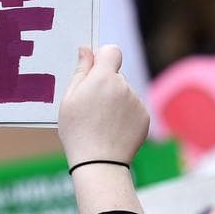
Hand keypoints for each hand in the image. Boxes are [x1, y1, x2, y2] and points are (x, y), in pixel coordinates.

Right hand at [58, 45, 148, 166]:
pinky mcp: (145, 117)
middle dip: (105, 84)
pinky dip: (125, 116)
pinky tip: (113, 130)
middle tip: (91, 107)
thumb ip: (81, 72)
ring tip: (101, 123)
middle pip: (116, 75)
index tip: (94, 71)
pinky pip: (133, 108)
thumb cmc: (78, 131)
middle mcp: (124, 86)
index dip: (102, 57)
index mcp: (104, 78)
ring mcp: (137, 102)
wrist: (100, 163)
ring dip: (115, 101)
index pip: (111, 51)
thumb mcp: (69, 100)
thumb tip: (87, 50)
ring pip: (125, 93)